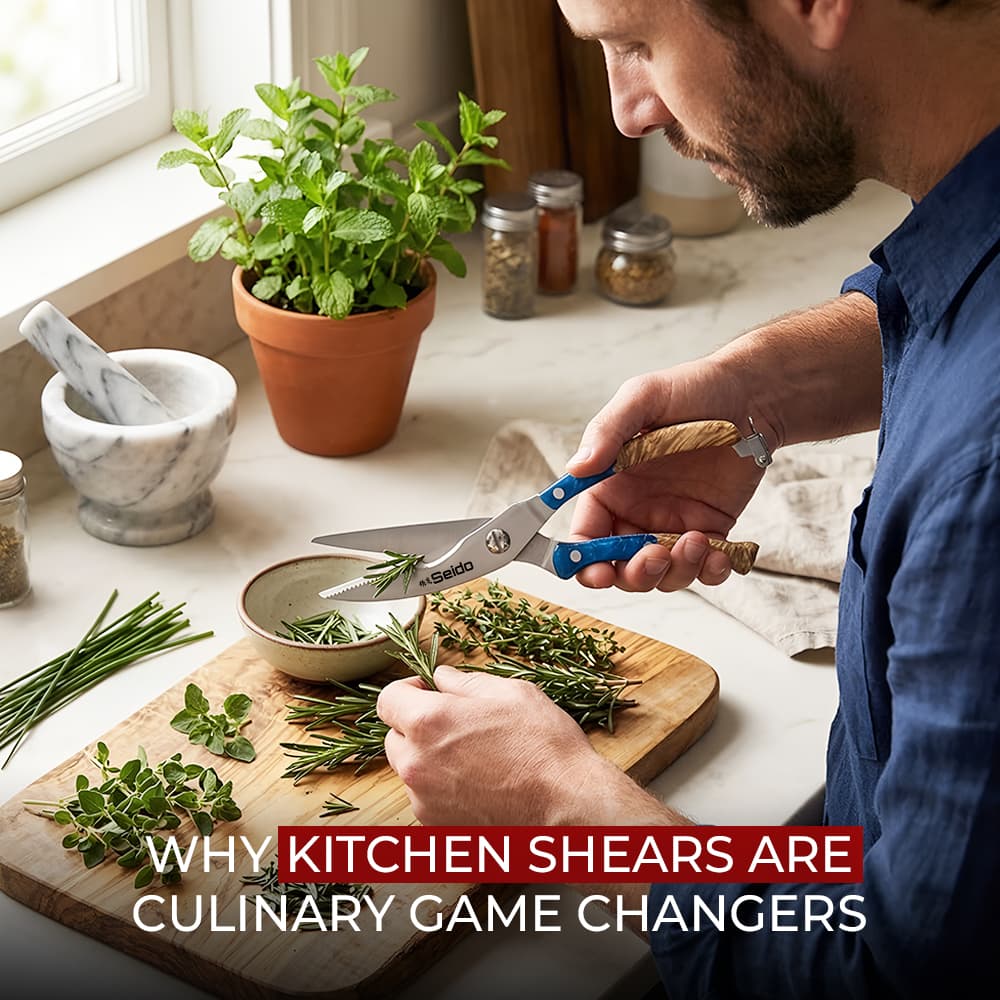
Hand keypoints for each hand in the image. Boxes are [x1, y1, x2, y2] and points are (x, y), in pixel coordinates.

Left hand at [376, 665, 660, 825]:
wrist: (568, 807)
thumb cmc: (545, 747)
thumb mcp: (512, 693)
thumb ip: (466, 683)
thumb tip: (442, 678)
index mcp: (429, 722)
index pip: (387, 700)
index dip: (407, 691)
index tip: (427, 691)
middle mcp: (416, 764)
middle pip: (393, 738)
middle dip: (416, 727)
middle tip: (455, 725)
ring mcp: (424, 801)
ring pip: (409, 771)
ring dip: (428, 760)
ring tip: (473, 758)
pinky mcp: (438, 828)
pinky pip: (426, 799)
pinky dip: (441, 790)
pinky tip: (478, 785)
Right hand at [569, 359, 772, 591]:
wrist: (751, 394)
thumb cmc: (692, 388)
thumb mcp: (643, 397)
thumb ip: (607, 432)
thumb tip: (575, 468)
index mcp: (611, 486)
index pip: (585, 536)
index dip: (585, 562)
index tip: (598, 572)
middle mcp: (637, 511)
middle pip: (620, 566)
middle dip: (635, 574)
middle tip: (656, 556)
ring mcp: (674, 524)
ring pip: (664, 575)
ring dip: (677, 571)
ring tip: (698, 540)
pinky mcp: (711, 531)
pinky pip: (705, 569)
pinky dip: (711, 572)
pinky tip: (720, 553)